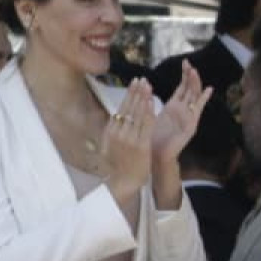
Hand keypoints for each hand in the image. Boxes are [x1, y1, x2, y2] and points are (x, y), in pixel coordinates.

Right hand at [98, 79, 153, 203]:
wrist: (122, 182)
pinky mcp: (140, 144)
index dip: (128, 94)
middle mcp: (118, 133)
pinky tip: (152, 101)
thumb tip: (114, 118)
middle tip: (142, 79)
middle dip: (136, 92)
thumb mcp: (108, 146)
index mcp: (110, 132)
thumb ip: (111, 131)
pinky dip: (148, 111)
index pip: (120, 108)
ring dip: (143, 97)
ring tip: (148, 85)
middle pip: (128, 108)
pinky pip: (145, 124)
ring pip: (137, 113)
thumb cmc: (116, 165)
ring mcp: (129, 138)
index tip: (134, 83)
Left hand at [149, 61, 213, 167]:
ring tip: (194, 71)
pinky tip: (209, 90)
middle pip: (190, 88)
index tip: (185, 61)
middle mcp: (183, 109)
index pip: (182, 87)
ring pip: (194, 96)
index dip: (184, 75)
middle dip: (190, 75)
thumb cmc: (152, 136)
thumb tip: (146, 84)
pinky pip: (198, 110)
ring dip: (195, 84)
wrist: (156, 155)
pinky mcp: (191, 125)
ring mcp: (188, 117)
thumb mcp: (151, 114)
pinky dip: (203, 99)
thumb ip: (151, 101)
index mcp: (173, 106)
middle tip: (189, 62)